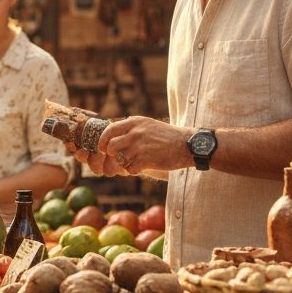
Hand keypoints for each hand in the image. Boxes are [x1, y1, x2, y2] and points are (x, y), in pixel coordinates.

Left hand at [71, 115, 187, 175]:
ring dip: (123, 164)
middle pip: (110, 147)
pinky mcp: (145, 159)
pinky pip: (130, 169)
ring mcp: (139, 146)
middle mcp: (135, 132)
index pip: (109, 130)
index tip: (104, 148)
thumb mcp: (148, 125)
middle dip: (111, 156)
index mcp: (134, 122)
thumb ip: (131, 129)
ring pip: (119, 159)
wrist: (188, 145)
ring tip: (134, 162)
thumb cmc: (168, 137)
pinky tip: (142, 167)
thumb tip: (113, 137)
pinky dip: (134, 170)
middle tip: (117, 159)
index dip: (103, 141)